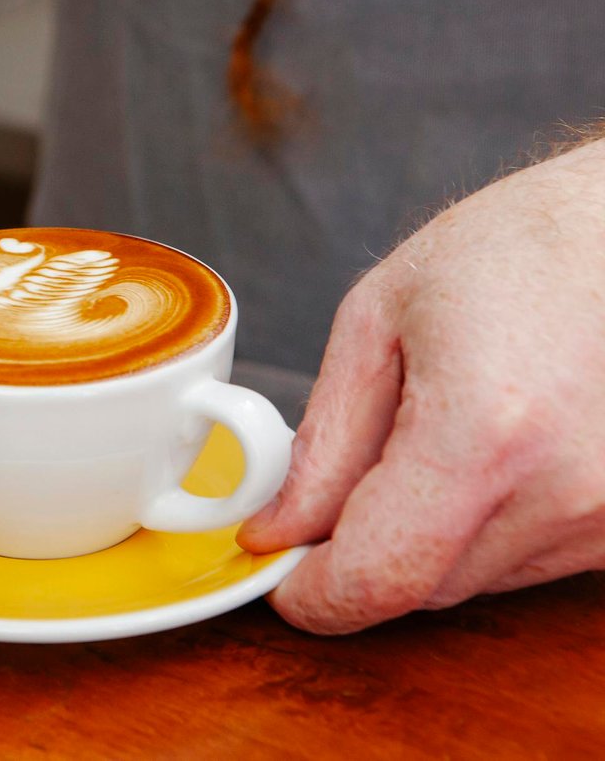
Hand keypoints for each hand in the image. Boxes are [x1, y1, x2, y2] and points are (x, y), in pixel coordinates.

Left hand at [238, 138, 604, 632]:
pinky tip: (501, 441)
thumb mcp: (379, 318)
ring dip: (432, 530)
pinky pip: (533, 559)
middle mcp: (564, 491)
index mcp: (485, 432)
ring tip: (449, 422)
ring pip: (476, 578)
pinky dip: (493, 521)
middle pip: (422, 584)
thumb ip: (326, 439)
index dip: (315, 593)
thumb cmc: (517, 249)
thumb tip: (279, 529)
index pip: (379, 574)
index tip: (279, 573)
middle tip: (353, 465)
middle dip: (365, 544)